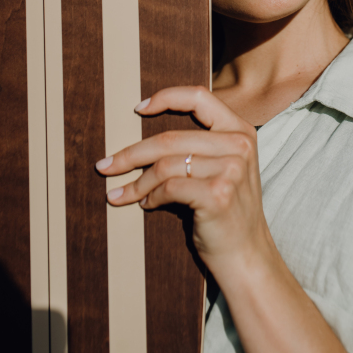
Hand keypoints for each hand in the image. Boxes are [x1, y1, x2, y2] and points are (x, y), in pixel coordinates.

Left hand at [95, 87, 272, 277]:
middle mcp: (239, 145)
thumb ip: (202, 145)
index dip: (166, 97)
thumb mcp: (226, 168)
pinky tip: (145, 204)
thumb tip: (147, 138)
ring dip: (137, 182)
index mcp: (241, 131)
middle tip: (106, 165)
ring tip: (122, 193)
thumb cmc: (228, 211)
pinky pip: (168, 188)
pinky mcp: (218, 194)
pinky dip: (150, 197)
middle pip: (171, 138)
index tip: (138, 109)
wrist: (247, 255)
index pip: (199, 97)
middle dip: (131, 154)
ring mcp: (231, 169)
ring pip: (165, 165)